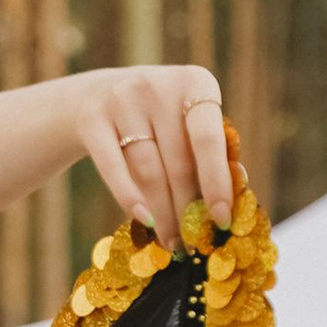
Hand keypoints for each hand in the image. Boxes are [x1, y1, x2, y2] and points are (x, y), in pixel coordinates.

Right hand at [70, 65, 233, 235]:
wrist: (99, 94)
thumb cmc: (160, 118)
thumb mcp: (189, 121)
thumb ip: (212, 151)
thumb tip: (234, 198)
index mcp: (195, 83)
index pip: (208, 140)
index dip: (217, 183)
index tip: (221, 220)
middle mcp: (158, 86)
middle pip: (178, 163)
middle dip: (187, 209)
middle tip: (194, 244)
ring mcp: (122, 99)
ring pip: (149, 172)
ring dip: (162, 213)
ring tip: (172, 242)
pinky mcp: (92, 118)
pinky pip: (113, 169)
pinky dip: (129, 197)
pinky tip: (144, 221)